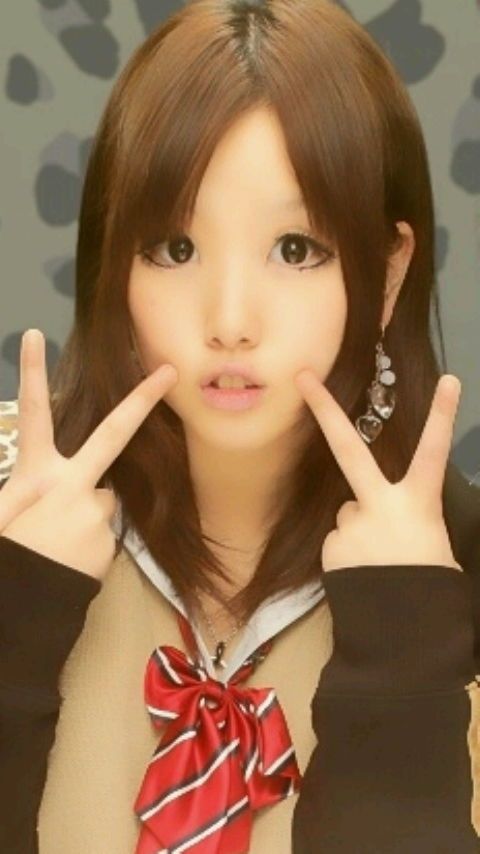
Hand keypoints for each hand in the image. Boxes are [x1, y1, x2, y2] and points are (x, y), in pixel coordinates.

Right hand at [0, 329, 177, 579]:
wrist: (20, 613)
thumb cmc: (7, 556)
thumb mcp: (2, 514)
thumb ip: (24, 491)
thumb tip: (47, 484)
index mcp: (36, 475)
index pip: (33, 415)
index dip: (30, 374)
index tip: (33, 336)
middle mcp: (74, 487)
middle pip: (112, 435)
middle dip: (142, 400)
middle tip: (170, 372)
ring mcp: (97, 514)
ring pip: (99, 501)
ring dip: (84, 514)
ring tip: (56, 545)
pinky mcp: (111, 543)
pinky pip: (101, 533)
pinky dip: (88, 542)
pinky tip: (67, 560)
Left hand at [294, 370, 461, 572]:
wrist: (401, 638)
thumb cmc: (429, 590)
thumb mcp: (433, 547)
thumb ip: (407, 521)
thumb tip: (383, 521)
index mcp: (418, 505)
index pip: (434, 453)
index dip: (443, 416)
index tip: (450, 380)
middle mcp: (380, 506)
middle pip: (348, 449)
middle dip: (324, 409)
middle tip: (303, 377)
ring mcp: (351, 524)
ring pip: (350, 512)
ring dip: (360, 528)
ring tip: (378, 561)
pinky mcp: (331, 546)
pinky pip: (340, 539)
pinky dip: (350, 551)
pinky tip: (363, 573)